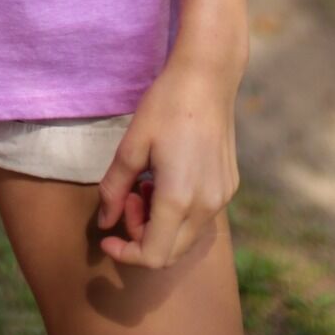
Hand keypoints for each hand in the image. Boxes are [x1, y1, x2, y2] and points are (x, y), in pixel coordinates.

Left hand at [94, 49, 242, 268]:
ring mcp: (222, 198)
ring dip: (160, 225)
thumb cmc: (165, 105)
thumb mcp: (131, 144)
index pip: (153, 255)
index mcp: (179, 198)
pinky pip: (201, 217)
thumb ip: (115, 188)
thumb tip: (105, 222)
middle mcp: (206, 206)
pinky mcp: (229, 187)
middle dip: (141, 236)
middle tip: (128, 197)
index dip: (126, 254)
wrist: (207, 78)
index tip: (107, 236)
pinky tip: (166, 178)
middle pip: (171, 252)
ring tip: (145, 184)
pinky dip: (178, 213)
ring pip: (187, 237)